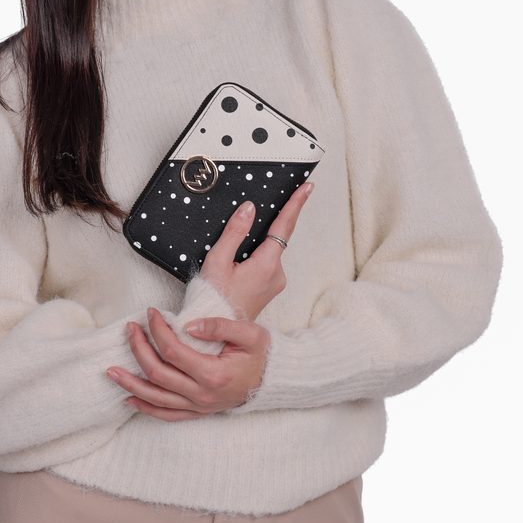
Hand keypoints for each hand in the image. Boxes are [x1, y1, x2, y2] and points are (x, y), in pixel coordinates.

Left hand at [106, 306, 269, 419]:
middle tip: (129, 329)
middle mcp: (202, 394)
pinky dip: (146, 407)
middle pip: (158, 373)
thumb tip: (188, 325)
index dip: (157, 330)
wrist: (274, 380)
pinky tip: (130, 398)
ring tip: (111, 370)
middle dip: (138, 349)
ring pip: (156, 398)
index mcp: (213, 373)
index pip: (173, 350)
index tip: (151, 312)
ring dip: (131, 383)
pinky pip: (166, 415)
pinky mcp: (198, 413)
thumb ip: (219, 326)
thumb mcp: (250, 333)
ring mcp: (199, 407)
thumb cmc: (262, 354)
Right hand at [201, 180, 314, 321]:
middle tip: (248, 223)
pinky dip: (254, 257)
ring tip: (229, 261)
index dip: (296, 204)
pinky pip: (265, 263)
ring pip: (267, 252)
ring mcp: (274, 283)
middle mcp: (276, 274)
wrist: (217, 335)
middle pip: (274, 238)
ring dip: (254, 247)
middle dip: (263, 228)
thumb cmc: (214, 299)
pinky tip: (235, 266)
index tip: (307, 187)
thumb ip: (235, 232)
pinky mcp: (268, 288)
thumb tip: (249, 209)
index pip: (284, 226)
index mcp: (266, 264)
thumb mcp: (218, 261)